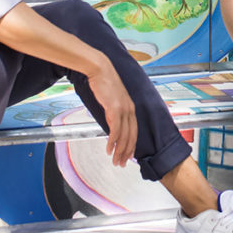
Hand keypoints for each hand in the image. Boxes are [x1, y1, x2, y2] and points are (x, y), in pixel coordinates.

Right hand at [84, 52, 138, 166]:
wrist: (99, 69)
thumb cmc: (103, 82)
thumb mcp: (111, 99)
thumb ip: (113, 111)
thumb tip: (110, 122)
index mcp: (130, 107)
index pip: (134, 131)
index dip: (131, 145)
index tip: (128, 156)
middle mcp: (130, 109)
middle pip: (131, 136)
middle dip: (126, 152)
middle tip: (121, 164)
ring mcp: (123, 109)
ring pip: (124, 135)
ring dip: (119, 150)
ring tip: (115, 160)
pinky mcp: (115, 108)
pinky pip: (115, 129)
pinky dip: (113, 141)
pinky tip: (109, 149)